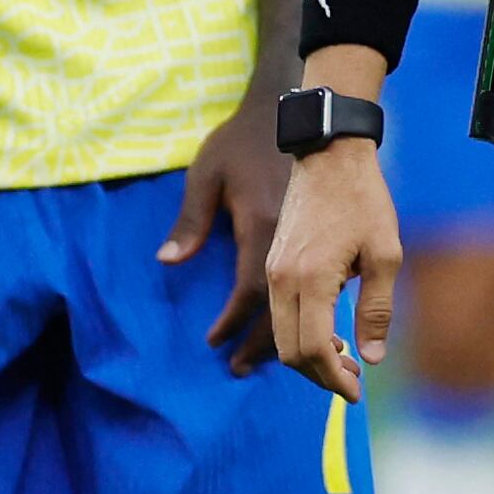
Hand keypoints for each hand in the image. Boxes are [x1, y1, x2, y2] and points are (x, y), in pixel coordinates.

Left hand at [172, 108, 304, 373]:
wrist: (308, 124)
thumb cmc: (248, 140)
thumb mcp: (208, 172)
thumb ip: (190, 220)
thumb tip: (168, 261)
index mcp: (261, 229)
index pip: (248, 293)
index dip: (233, 323)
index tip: (216, 344)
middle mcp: (289, 247)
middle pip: (280, 312)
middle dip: (261, 347)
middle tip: (239, 369)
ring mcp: (311, 249)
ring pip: (305, 307)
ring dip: (289, 338)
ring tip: (273, 361)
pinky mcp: (325, 247)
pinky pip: (319, 294)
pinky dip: (307, 314)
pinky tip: (301, 326)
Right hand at [261, 139, 402, 399]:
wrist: (329, 154)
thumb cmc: (363, 200)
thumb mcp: (385, 254)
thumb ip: (377, 309)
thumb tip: (370, 358)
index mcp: (311, 279)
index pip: (313, 349)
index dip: (334, 379)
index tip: (355, 393)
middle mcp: (282, 280)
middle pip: (289, 351)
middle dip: (319, 376)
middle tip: (351, 384)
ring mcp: (273, 271)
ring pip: (279, 335)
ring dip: (307, 358)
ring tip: (342, 363)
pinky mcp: (272, 263)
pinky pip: (278, 314)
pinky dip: (298, 335)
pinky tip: (328, 336)